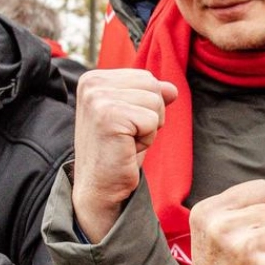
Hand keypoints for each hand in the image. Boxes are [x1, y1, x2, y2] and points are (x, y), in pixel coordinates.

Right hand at [70, 69, 178, 241]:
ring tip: (127, 142)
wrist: (99, 187)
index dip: (146, 105)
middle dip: (150, 114)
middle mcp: (91, 83)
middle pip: (152, 85)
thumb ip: (150, 97)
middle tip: (128, 136)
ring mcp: (97, 98)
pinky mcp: (108, 115)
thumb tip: (172, 88)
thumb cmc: (116, 153)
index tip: (125, 126)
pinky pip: (151, 120)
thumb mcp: (135, 118)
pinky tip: (127, 149)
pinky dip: (147, 139)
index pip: (145, 77)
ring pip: (155, 101)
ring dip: (149, 128)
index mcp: (94, 79)